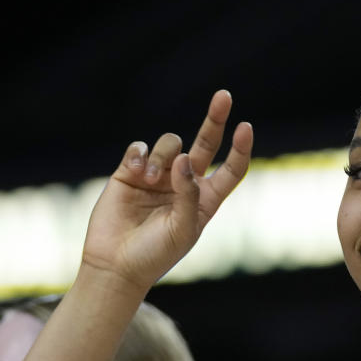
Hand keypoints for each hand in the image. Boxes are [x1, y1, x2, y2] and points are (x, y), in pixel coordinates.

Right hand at [81, 89, 252, 291]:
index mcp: (204, 199)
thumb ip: (188, 194)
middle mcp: (183, 182)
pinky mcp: (129, 172)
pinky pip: (139, 147)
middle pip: (206, 142)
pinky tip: (135, 171)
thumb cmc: (155, 255)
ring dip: (162, 156)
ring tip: (150, 179)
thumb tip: (184, 158)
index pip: (231, 169)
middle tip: (224, 96)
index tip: (245, 128)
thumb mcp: (183, 229)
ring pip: (170, 143)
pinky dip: (140, 154)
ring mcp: (157, 175)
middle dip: (215, 119)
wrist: (115, 265)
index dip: (240, 149)